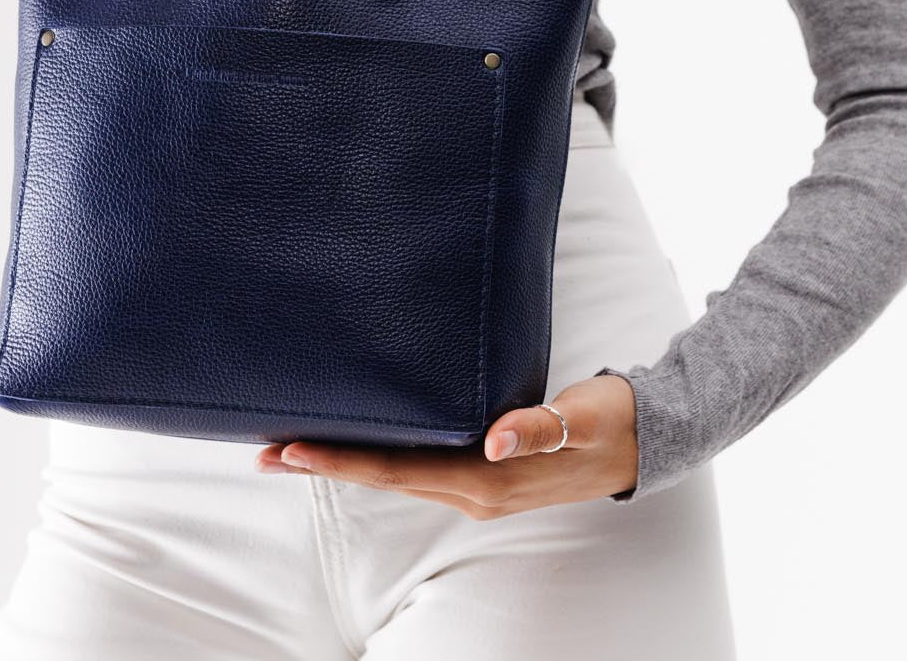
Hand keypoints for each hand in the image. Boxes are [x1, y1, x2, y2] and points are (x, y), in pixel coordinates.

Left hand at [253, 373, 638, 516]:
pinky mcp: (484, 471)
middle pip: (383, 477)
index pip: (396, 472)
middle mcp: (473, 490)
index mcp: (487, 480)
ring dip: (347, 460)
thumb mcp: (580, 415)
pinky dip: (380, 455)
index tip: (288, 450)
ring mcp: (477, 485)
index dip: (340, 462)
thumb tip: (495, 440)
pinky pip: (419, 465)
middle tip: (263, 447)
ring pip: (397, 474)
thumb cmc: (609, 418)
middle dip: (324, 462)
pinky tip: (360, 440)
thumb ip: (539, 426)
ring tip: (295, 442)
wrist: (643, 437)